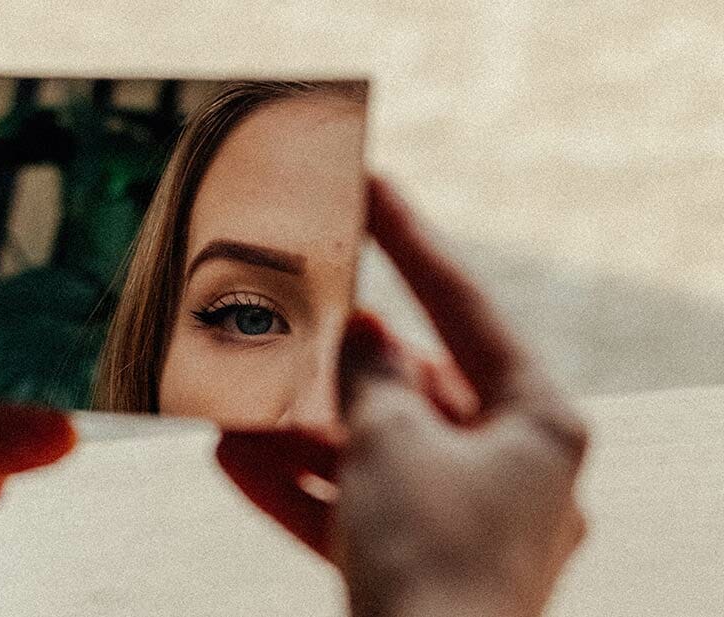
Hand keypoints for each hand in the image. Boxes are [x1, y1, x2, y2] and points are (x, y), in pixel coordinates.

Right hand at [217, 177, 587, 616]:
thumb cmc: (432, 560)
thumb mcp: (392, 441)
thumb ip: (371, 377)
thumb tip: (359, 335)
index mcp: (537, 422)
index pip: (465, 308)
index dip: (411, 241)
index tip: (370, 184)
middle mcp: (511, 467)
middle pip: (411, 388)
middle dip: (334, 364)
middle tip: (283, 315)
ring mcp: (464, 520)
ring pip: (371, 453)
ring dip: (300, 431)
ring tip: (232, 398)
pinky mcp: (418, 564)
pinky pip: (353, 508)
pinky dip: (300, 487)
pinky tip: (230, 459)